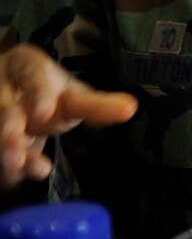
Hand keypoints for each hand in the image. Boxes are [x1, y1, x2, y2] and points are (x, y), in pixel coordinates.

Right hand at [0, 46, 137, 188]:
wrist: (15, 97)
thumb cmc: (48, 95)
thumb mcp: (72, 97)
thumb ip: (97, 105)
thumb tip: (131, 108)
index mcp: (25, 65)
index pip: (31, 75)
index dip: (37, 93)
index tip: (45, 113)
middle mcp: (0, 82)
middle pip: (3, 104)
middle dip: (9, 125)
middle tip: (17, 146)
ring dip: (4, 147)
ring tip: (15, 165)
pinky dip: (0, 161)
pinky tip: (12, 173)